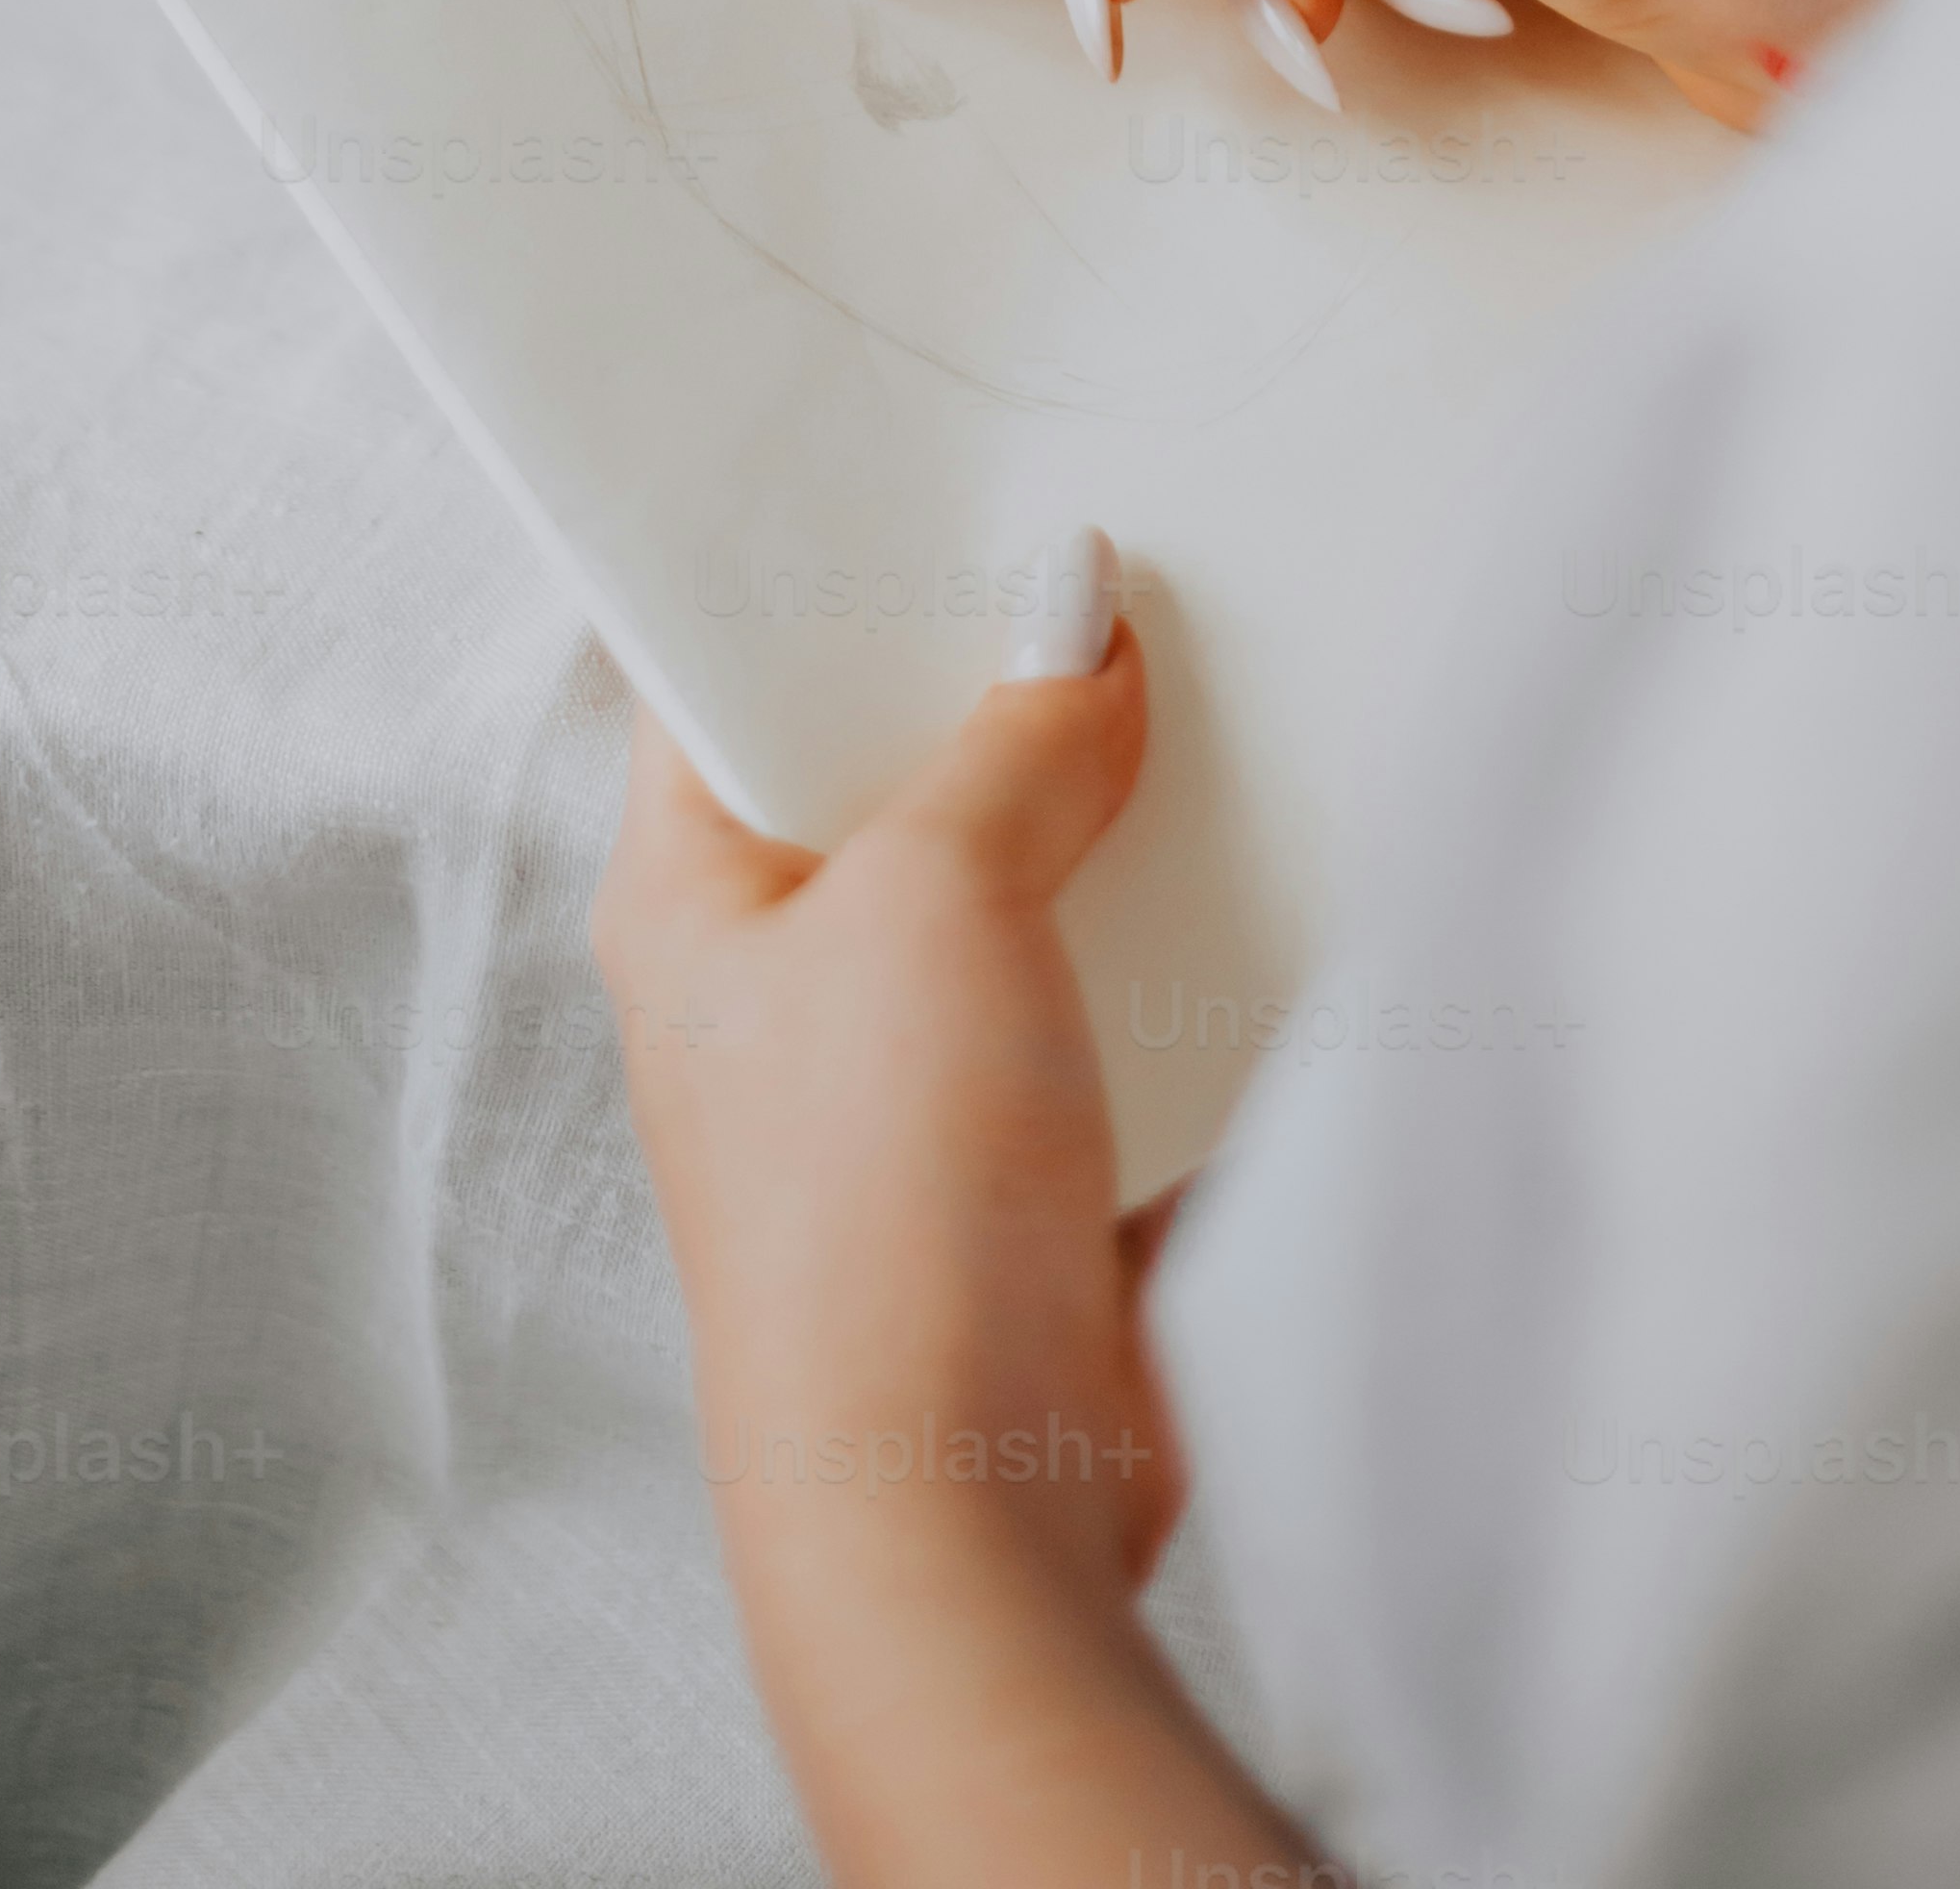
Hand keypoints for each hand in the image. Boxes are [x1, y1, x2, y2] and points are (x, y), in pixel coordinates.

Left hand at [595, 606, 1304, 1888]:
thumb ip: (1012, 740)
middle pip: (894, 766)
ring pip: (1017, 877)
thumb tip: (1074, 602)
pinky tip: (1269, 833)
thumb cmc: (883, 1201)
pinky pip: (1106, 994)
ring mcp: (903, 1072)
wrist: (967, 1510)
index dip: (814, 559)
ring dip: (1111, 799)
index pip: (726, 670)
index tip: (927, 448)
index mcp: (690, 894)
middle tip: (1118, 530)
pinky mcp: (1022, 1154)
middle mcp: (782, 975)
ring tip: (1221, 648)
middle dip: (1003, 671)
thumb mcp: (937, 903)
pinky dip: (1178, 929)